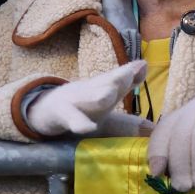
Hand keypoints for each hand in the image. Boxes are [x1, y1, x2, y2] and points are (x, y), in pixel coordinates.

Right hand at [26, 62, 148, 137]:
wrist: (43, 110)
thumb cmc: (83, 106)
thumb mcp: (106, 101)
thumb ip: (127, 93)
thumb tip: (151, 97)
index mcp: (103, 88)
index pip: (118, 79)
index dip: (130, 73)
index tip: (142, 66)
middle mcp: (90, 91)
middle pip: (105, 82)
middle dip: (118, 78)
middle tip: (131, 74)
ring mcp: (75, 101)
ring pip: (88, 97)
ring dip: (98, 95)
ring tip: (107, 95)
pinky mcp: (61, 114)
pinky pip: (71, 118)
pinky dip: (79, 122)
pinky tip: (88, 127)